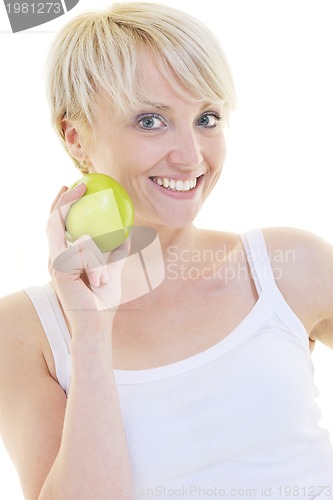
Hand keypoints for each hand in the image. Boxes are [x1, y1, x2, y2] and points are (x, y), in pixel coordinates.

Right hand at [46, 184, 128, 336]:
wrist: (96, 324)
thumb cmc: (103, 300)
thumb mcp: (113, 270)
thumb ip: (116, 252)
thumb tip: (127, 233)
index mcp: (63, 257)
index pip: (57, 225)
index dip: (61, 204)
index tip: (71, 187)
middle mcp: (54, 257)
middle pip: (53, 220)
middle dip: (64, 199)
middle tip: (78, 185)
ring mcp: (54, 262)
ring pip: (76, 236)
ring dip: (94, 251)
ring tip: (98, 266)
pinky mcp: (59, 268)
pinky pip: (83, 249)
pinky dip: (97, 263)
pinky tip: (98, 279)